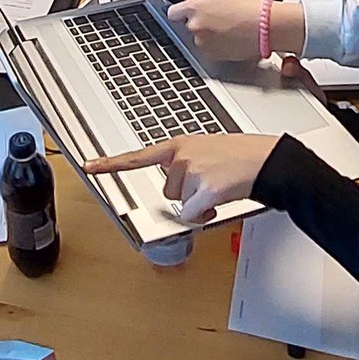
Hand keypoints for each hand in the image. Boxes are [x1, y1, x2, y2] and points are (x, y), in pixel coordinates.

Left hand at [84, 134, 279, 222]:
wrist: (269, 160)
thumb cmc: (243, 156)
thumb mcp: (207, 149)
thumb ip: (185, 162)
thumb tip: (177, 185)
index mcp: (179, 144)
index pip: (137, 156)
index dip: (111, 164)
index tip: (89, 166)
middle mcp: (181, 156)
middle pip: (168, 191)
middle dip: (187, 193)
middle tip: (211, 181)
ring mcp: (192, 172)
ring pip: (181, 204)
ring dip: (199, 201)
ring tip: (221, 184)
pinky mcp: (206, 189)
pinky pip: (194, 215)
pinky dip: (204, 214)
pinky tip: (220, 200)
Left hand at [165, 0, 264, 60]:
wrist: (265, 26)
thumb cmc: (247, 7)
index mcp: (194, 7)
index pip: (173, 12)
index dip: (182, 12)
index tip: (189, 11)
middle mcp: (195, 25)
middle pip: (188, 25)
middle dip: (199, 23)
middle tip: (219, 17)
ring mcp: (203, 42)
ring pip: (199, 38)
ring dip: (208, 35)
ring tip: (228, 27)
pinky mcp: (212, 55)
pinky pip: (209, 49)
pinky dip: (217, 45)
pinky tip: (231, 37)